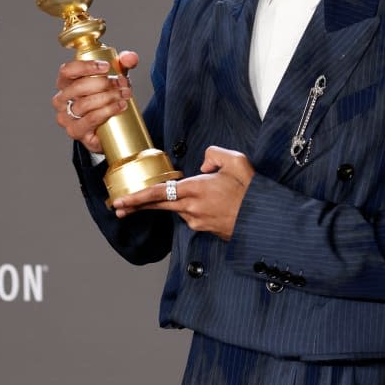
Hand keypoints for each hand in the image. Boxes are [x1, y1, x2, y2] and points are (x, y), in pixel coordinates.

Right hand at [52, 51, 138, 152]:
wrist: (107, 129)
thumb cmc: (105, 98)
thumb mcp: (114, 78)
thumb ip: (122, 64)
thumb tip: (129, 57)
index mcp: (65, 83)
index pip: (67, 70)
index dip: (86, 66)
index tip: (106, 66)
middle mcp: (60, 100)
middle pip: (79, 87)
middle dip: (104, 83)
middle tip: (121, 83)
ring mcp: (65, 117)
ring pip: (85, 103)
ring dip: (108, 97)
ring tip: (124, 95)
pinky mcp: (75, 131)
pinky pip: (91, 119)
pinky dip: (107, 111)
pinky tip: (120, 106)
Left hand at [113, 145, 254, 240]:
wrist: (266, 220)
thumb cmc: (252, 190)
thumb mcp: (236, 160)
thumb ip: (213, 154)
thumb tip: (203, 165)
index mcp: (196, 188)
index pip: (159, 192)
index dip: (137, 197)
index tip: (120, 201)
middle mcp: (192, 208)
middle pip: (158, 206)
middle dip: (137, 206)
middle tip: (118, 208)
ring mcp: (198, 221)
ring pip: (181, 208)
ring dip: (184, 202)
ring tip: (215, 194)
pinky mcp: (206, 230)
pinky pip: (194, 216)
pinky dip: (197, 208)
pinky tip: (216, 204)